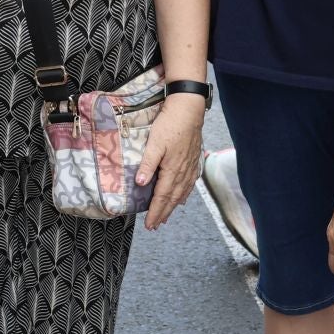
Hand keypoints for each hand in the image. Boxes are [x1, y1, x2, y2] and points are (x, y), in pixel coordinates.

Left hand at [138, 96, 203, 229]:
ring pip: (182, 192)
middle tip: (156, 225)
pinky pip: (190, 183)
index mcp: (172, 169)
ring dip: (173, 206)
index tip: (150, 224)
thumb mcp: (155, 143)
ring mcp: (190, 166)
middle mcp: (183, 171)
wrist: (188, 108)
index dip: (155, 211)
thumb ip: (147, 164)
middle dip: (163, 213)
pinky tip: (182, 197)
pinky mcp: (194, 159)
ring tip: (167, 216)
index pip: (162, 196)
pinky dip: (185, 193)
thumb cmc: (170, 123)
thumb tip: (140, 184)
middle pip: (172, 198)